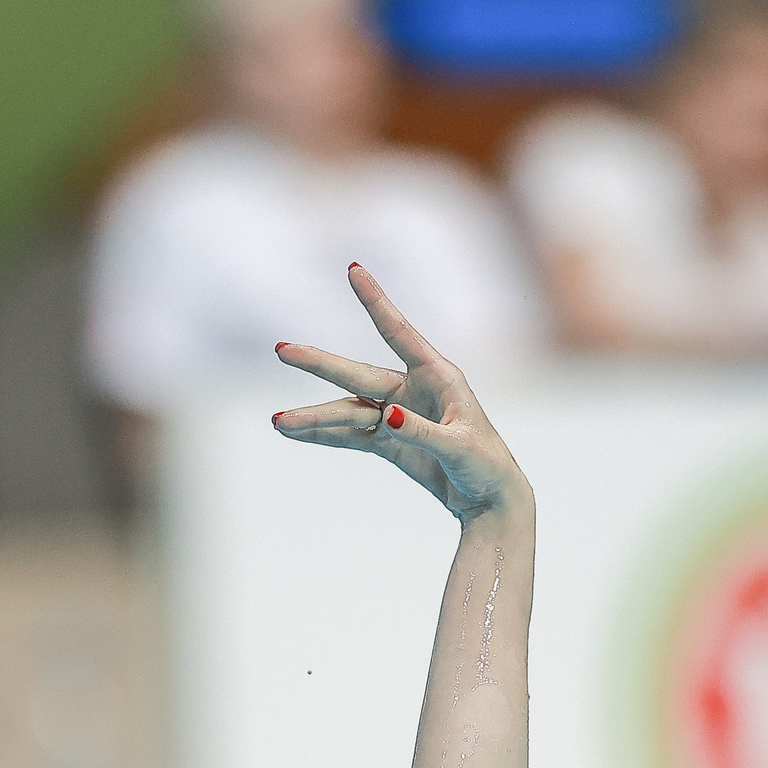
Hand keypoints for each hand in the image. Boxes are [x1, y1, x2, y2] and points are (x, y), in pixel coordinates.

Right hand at [272, 264, 528, 519]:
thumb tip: (389, 417)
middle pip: (358, 375)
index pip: (398, 332)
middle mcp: (412, 390)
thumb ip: (424, 432)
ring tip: (278, 422)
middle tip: (282, 350)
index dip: (375, 300)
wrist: (490, 499)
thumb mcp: (460, 448)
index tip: (353, 269)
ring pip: (348, 411)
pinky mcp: (390, 442)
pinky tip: (294, 433)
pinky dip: (323, 437)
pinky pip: (351, 436)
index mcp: (438, 376)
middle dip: (319, 364)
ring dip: (313, 417)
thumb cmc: (486, 465)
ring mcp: (398, 416)